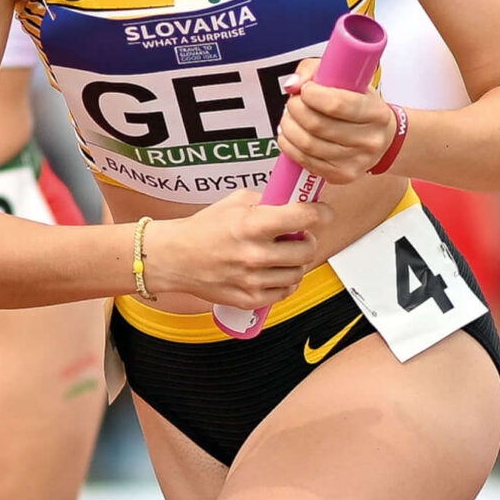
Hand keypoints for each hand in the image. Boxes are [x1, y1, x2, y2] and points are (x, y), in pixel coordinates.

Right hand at [144, 193, 332, 310]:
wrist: (175, 258)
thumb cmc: (204, 229)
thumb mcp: (235, 202)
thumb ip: (269, 201)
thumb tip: (297, 200)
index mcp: (251, 225)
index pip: (303, 217)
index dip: (320, 213)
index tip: (323, 212)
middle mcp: (254, 254)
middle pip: (307, 250)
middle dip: (308, 240)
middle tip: (299, 236)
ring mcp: (252, 280)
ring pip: (299, 272)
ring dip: (296, 262)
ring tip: (282, 254)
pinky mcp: (250, 299)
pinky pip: (286, 291)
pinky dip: (285, 281)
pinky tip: (274, 271)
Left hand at [276, 57, 396, 184]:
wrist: (382, 139)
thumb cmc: (362, 106)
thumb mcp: (349, 80)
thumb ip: (317, 71)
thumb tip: (292, 86)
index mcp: (376, 113)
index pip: (336, 104)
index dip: (312, 95)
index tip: (306, 89)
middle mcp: (369, 140)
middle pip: (317, 125)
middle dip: (295, 109)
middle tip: (293, 102)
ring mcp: (356, 161)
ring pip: (308, 144)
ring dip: (289, 127)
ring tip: (289, 117)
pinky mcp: (342, 175)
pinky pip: (306, 161)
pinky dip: (289, 146)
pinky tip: (290, 135)